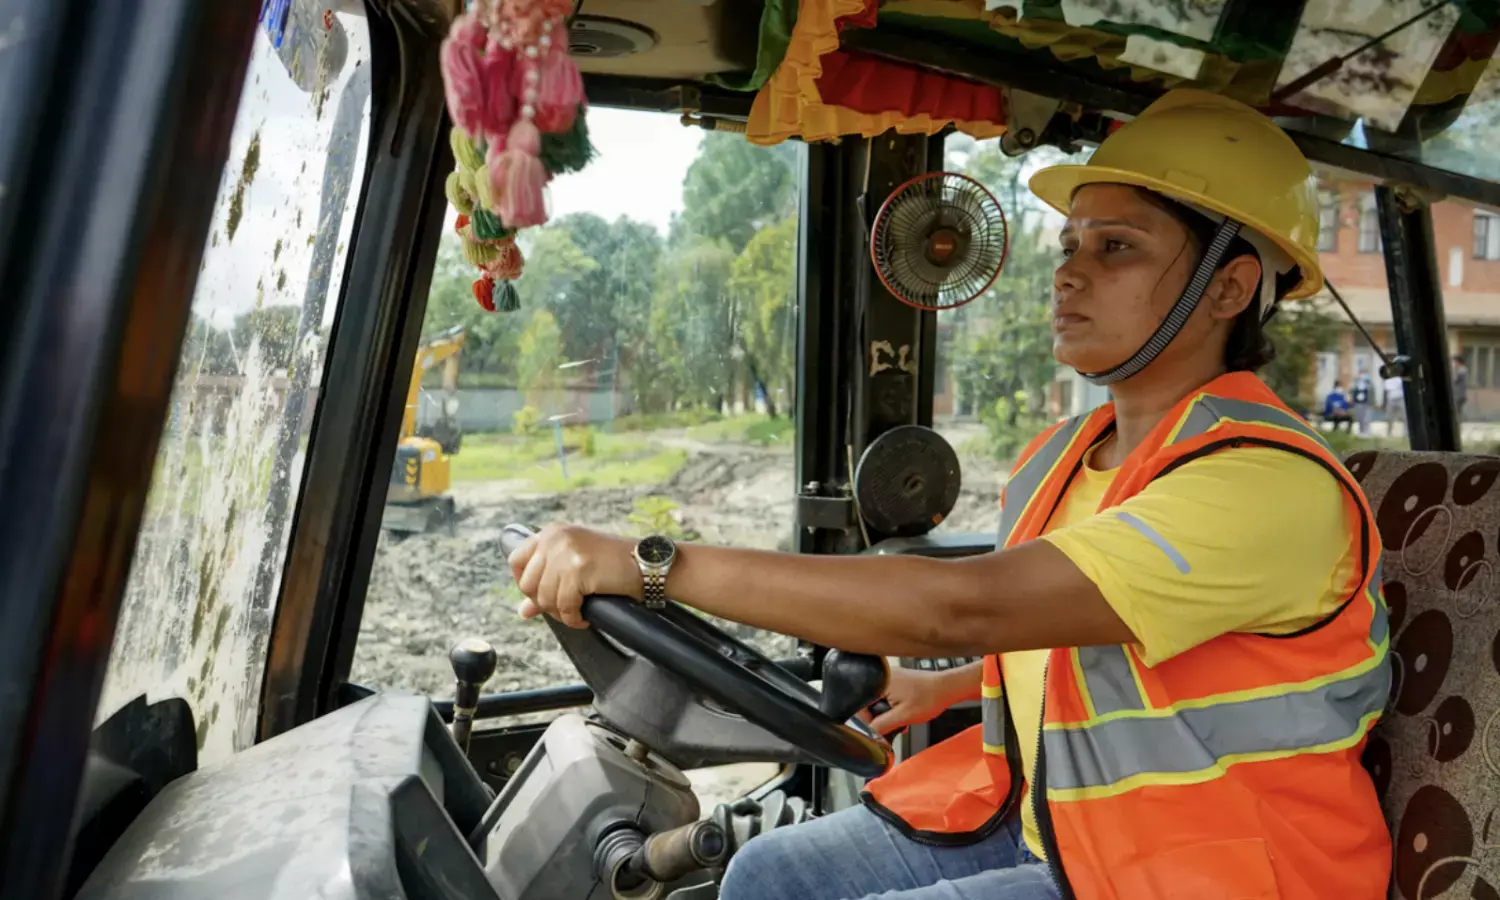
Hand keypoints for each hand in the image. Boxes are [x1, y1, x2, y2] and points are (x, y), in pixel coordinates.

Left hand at [507, 524, 639, 627]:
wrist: (646, 563)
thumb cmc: (614, 565)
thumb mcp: (575, 568)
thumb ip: (546, 583)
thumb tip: (523, 611)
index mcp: (552, 532)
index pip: (516, 560)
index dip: (524, 584)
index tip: (540, 596)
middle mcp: (555, 538)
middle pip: (527, 583)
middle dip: (544, 604)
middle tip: (564, 609)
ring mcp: (565, 552)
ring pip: (544, 598)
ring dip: (560, 614)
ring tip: (577, 614)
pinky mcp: (578, 569)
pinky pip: (564, 606)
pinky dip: (573, 618)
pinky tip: (584, 617)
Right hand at [862, 666, 971, 735]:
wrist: (949, 688)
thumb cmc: (930, 697)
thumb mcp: (903, 716)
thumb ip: (882, 725)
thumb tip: (869, 735)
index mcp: (880, 681)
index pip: (860, 703)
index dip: (866, 720)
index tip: (877, 730)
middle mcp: (883, 676)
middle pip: (868, 702)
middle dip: (878, 717)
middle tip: (891, 727)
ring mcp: (891, 677)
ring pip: (878, 701)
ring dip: (886, 714)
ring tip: (900, 721)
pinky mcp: (898, 681)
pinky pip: (887, 696)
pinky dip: (892, 708)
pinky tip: (903, 715)